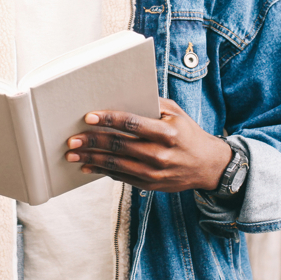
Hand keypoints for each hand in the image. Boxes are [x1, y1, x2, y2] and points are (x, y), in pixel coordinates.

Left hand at [65, 98, 231, 192]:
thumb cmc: (188, 133)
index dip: (109, 120)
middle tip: (72, 139)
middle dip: (93, 142)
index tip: (89, 117)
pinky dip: (102, 171)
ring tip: (73, 154)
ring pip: (116, 164)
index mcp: (167, 132)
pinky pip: (121, 177)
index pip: (132, 123)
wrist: (208, 166)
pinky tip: (88, 166)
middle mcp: (160, 154)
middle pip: (119, 146)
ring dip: (92, 159)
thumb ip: (152, 103)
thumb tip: (124, 94)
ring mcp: (155, 172)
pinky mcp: (150, 185)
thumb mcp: (176, 112)